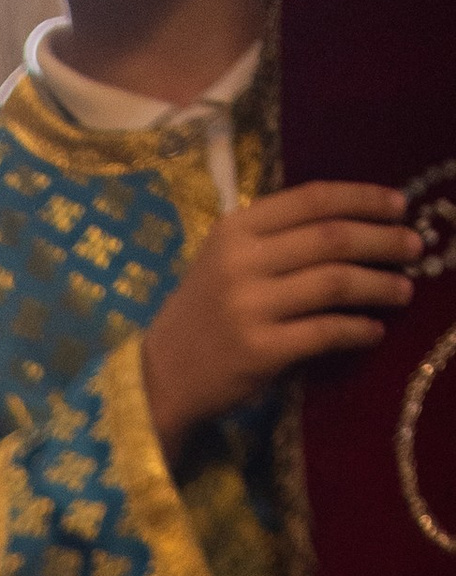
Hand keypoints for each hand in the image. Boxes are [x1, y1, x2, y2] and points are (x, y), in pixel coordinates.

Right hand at [141, 182, 420, 455]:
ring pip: (336, 284)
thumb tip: (353, 223)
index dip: (363, 199)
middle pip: (332, 239)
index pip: (313, 200)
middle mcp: (242, 262)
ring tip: (403, 290)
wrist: (159, 376)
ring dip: (379, 286)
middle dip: (383, 241)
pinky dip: (357, 330)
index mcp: (235, 229)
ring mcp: (250, 308)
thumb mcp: (225, 258)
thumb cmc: (202, 314)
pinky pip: (325, 332)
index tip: (399, 206)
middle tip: (415, 247)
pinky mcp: (260, 351)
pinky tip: (374, 331)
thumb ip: (276, 236)